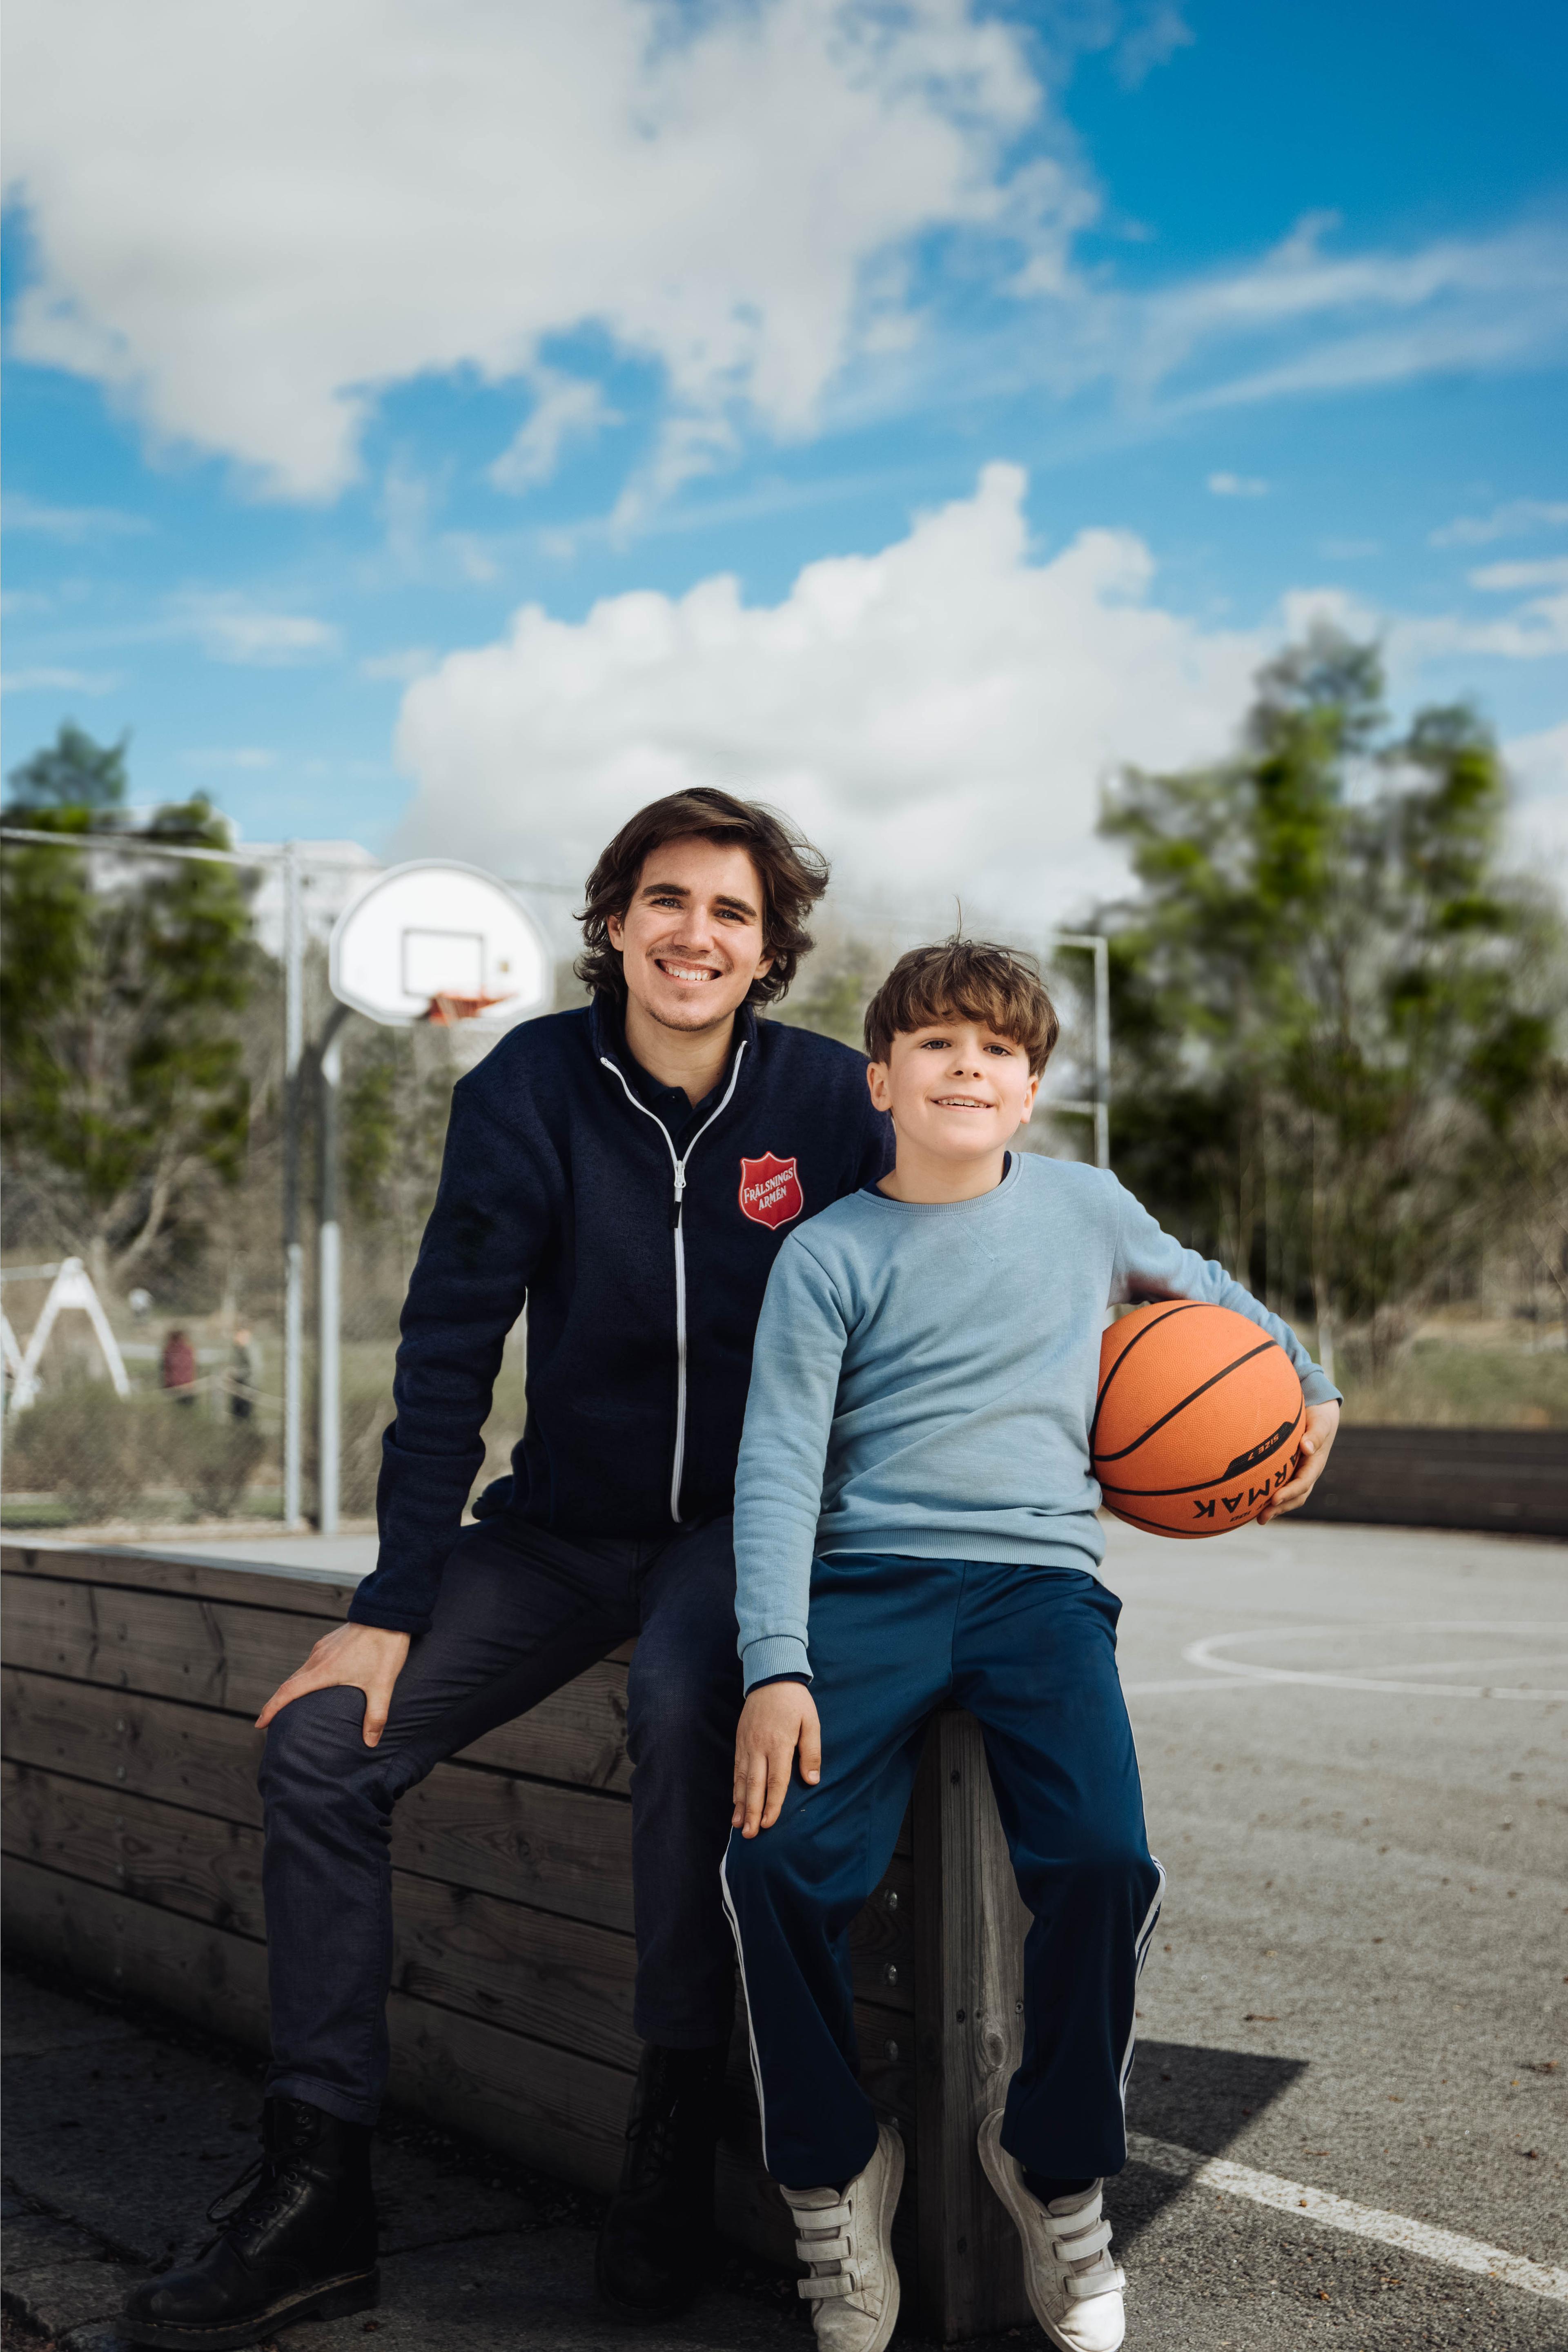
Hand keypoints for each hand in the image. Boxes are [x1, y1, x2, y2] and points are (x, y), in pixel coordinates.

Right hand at [255, 1621, 410, 1747]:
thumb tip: (371, 1743)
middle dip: (280, 1703)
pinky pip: (313, 1662)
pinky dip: (309, 1677)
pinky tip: (320, 1683)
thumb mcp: (382, 1684)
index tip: (260, 1724)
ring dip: (295, 1689)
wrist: (389, 1612)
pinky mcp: (332, 1642)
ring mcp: (324, 1648)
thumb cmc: (384, 1647)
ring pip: (302, 1672)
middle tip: (274, 1721)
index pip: (288, 1692)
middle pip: (291, 1683)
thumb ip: (376, 1715)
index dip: (272, 1709)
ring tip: (296, 1705)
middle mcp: (318, 1658)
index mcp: (323, 1670)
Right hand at [732, 1682, 821, 1837]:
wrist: (771, 1675)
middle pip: (754, 1784)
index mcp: (779, 1743)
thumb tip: (812, 1780)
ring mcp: (747, 1743)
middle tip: (749, 1834)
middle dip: (751, 1811)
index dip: (772, 1804)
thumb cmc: (795, 1701)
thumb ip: (811, 1752)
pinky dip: (735, 1788)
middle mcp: (759, 1746)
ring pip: (741, 1779)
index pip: (775, 1780)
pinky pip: (736, 1768)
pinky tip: (735, 1802)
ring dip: (739, 1804)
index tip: (768, 1823)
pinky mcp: (740, 1740)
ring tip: (737, 1825)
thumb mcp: (811, 1722)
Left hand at [1257, 1400, 1340, 1523]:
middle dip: (1280, 1508)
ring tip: (1258, 1519)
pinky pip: (1281, 1489)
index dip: (1289, 1492)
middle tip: (1262, 1517)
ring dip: (1275, 1509)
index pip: (1303, 1483)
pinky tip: (1254, 1504)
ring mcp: (1298, 1475)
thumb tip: (1306, 1448)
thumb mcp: (1320, 1424)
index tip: (1274, 1499)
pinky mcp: (1289, 1473)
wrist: (1318, 1417)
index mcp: (1315, 1465)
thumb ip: (1315, 1436)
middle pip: (1295, 1497)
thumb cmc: (1318, 1419)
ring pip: (1288, 1497)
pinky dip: (1270, 1499)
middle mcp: (1307, 1474)